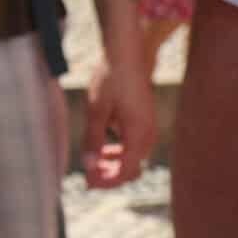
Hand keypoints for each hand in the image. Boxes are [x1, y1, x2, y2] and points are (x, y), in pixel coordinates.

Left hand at [79, 55, 155, 188]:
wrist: (128, 54)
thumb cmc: (112, 79)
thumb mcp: (96, 110)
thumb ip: (93, 140)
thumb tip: (89, 166)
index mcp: (138, 135)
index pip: (125, 172)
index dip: (106, 181)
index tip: (88, 184)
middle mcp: (148, 135)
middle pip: (132, 169)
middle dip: (110, 175)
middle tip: (88, 176)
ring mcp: (150, 128)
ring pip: (134, 158)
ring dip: (115, 164)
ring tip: (94, 161)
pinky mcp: (146, 121)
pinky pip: (136, 146)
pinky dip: (121, 152)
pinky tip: (105, 146)